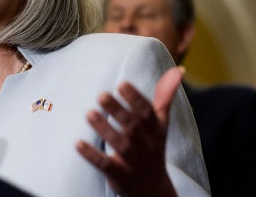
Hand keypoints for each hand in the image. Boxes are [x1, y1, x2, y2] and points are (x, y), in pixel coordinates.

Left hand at [76, 66, 184, 196]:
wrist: (152, 190)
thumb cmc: (152, 147)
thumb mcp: (161, 124)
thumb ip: (164, 97)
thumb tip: (178, 69)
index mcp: (156, 130)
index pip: (147, 113)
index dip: (135, 98)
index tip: (121, 83)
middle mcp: (146, 146)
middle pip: (132, 127)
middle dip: (118, 111)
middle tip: (100, 94)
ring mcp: (133, 162)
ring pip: (120, 145)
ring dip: (104, 129)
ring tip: (88, 113)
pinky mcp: (119, 175)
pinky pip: (105, 165)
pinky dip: (92, 155)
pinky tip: (77, 143)